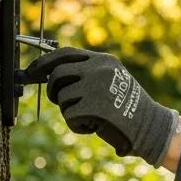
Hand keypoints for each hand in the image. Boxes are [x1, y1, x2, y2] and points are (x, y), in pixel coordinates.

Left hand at [21, 48, 175, 165]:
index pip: (65, 54)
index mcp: (102, 59)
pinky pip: (70, 116)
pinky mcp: (93, 106)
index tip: (30, 72)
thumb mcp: (109, 80)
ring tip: (91, 117)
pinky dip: (78, 126)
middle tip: (60, 101)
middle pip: (57, 75)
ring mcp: (95, 86)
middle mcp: (98, 68)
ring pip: (62, 98)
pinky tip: (95, 127)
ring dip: (71, 112)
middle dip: (53, 90)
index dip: (43, 63)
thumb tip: (48, 75)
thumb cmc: (126, 107)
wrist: (150, 126)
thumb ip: (86, 74)